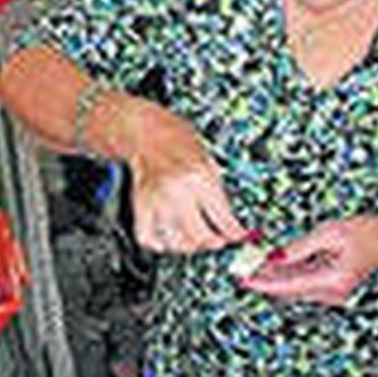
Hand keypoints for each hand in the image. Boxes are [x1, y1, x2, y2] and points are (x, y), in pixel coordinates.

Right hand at [124, 104, 245, 252]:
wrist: (145, 130)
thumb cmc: (177, 139)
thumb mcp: (208, 161)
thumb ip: (218, 193)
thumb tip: (229, 221)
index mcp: (199, 178)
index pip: (223, 220)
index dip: (235, 233)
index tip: (237, 235)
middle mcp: (177, 193)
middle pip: (200, 237)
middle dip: (214, 242)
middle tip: (218, 239)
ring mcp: (156, 201)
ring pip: (176, 242)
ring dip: (189, 246)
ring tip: (196, 239)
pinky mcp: (140, 205)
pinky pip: (148, 236)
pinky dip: (159, 243)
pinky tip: (169, 239)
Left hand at [239, 215, 377, 306]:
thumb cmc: (367, 232)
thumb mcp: (330, 232)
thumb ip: (300, 247)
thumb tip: (275, 256)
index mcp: (332, 280)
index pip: (289, 285)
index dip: (264, 282)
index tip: (244, 278)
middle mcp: (332, 291)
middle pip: (289, 289)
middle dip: (265, 279)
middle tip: (241, 268)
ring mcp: (333, 291)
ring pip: (294, 287)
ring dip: (274, 276)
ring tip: (252, 263)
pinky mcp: (332, 285)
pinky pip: (303, 282)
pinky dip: (287, 273)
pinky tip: (272, 263)